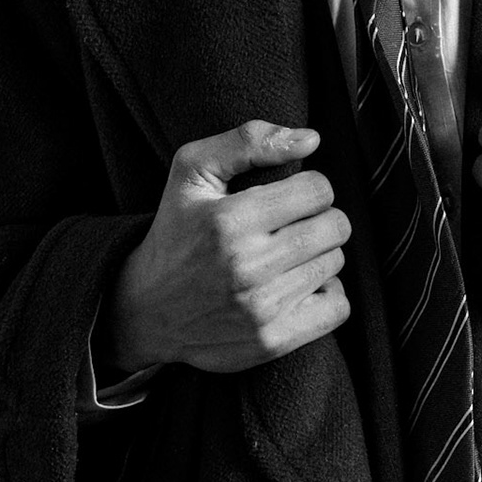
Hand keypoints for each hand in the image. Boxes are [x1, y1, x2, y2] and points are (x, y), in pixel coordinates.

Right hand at [106, 120, 351, 373]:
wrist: (144, 309)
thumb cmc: (177, 229)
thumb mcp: (192, 170)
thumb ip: (249, 140)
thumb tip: (312, 139)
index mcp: (230, 220)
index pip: (319, 189)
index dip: (308, 186)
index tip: (287, 196)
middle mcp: (247, 267)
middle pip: (336, 227)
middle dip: (319, 219)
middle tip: (290, 226)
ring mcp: (260, 309)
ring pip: (336, 263)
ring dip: (318, 255)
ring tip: (283, 256)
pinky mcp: (271, 342)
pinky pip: (337, 308)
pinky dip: (326, 294)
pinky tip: (296, 285)